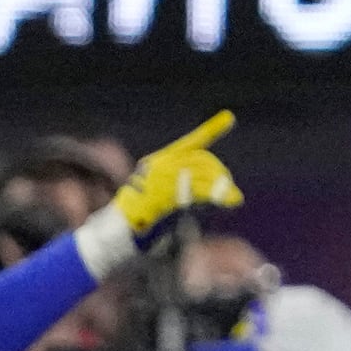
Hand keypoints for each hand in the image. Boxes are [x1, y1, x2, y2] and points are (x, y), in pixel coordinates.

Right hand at [111, 112, 241, 235]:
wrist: (117, 232)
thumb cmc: (139, 219)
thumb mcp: (160, 198)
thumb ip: (185, 190)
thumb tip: (219, 191)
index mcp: (158, 162)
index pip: (190, 142)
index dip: (211, 129)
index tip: (229, 118)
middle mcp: (160, 165)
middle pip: (201, 160)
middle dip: (219, 173)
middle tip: (230, 189)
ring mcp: (162, 178)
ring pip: (202, 174)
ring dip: (221, 186)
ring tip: (233, 198)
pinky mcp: (166, 193)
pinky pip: (199, 191)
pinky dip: (218, 195)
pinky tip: (231, 201)